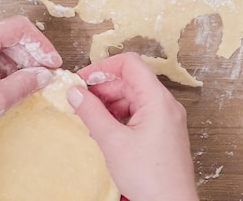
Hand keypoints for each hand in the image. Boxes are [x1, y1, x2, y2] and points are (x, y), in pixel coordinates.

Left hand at [0, 15, 62, 151]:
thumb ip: (24, 83)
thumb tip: (43, 75)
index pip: (17, 27)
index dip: (40, 43)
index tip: (52, 63)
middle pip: (5, 36)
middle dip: (28, 54)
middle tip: (43, 75)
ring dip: (13, 63)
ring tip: (26, 84)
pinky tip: (4, 88)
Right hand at [67, 52, 198, 200]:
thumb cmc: (151, 178)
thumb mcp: (113, 142)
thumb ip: (92, 113)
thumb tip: (76, 92)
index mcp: (158, 99)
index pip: (130, 64)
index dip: (103, 67)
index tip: (83, 80)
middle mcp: (166, 105)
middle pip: (130, 80)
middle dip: (103, 88)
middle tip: (80, 101)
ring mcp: (166, 119)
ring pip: (134, 97)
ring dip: (110, 103)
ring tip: (90, 119)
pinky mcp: (163, 132)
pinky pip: (139, 113)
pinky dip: (120, 116)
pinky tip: (105, 130)